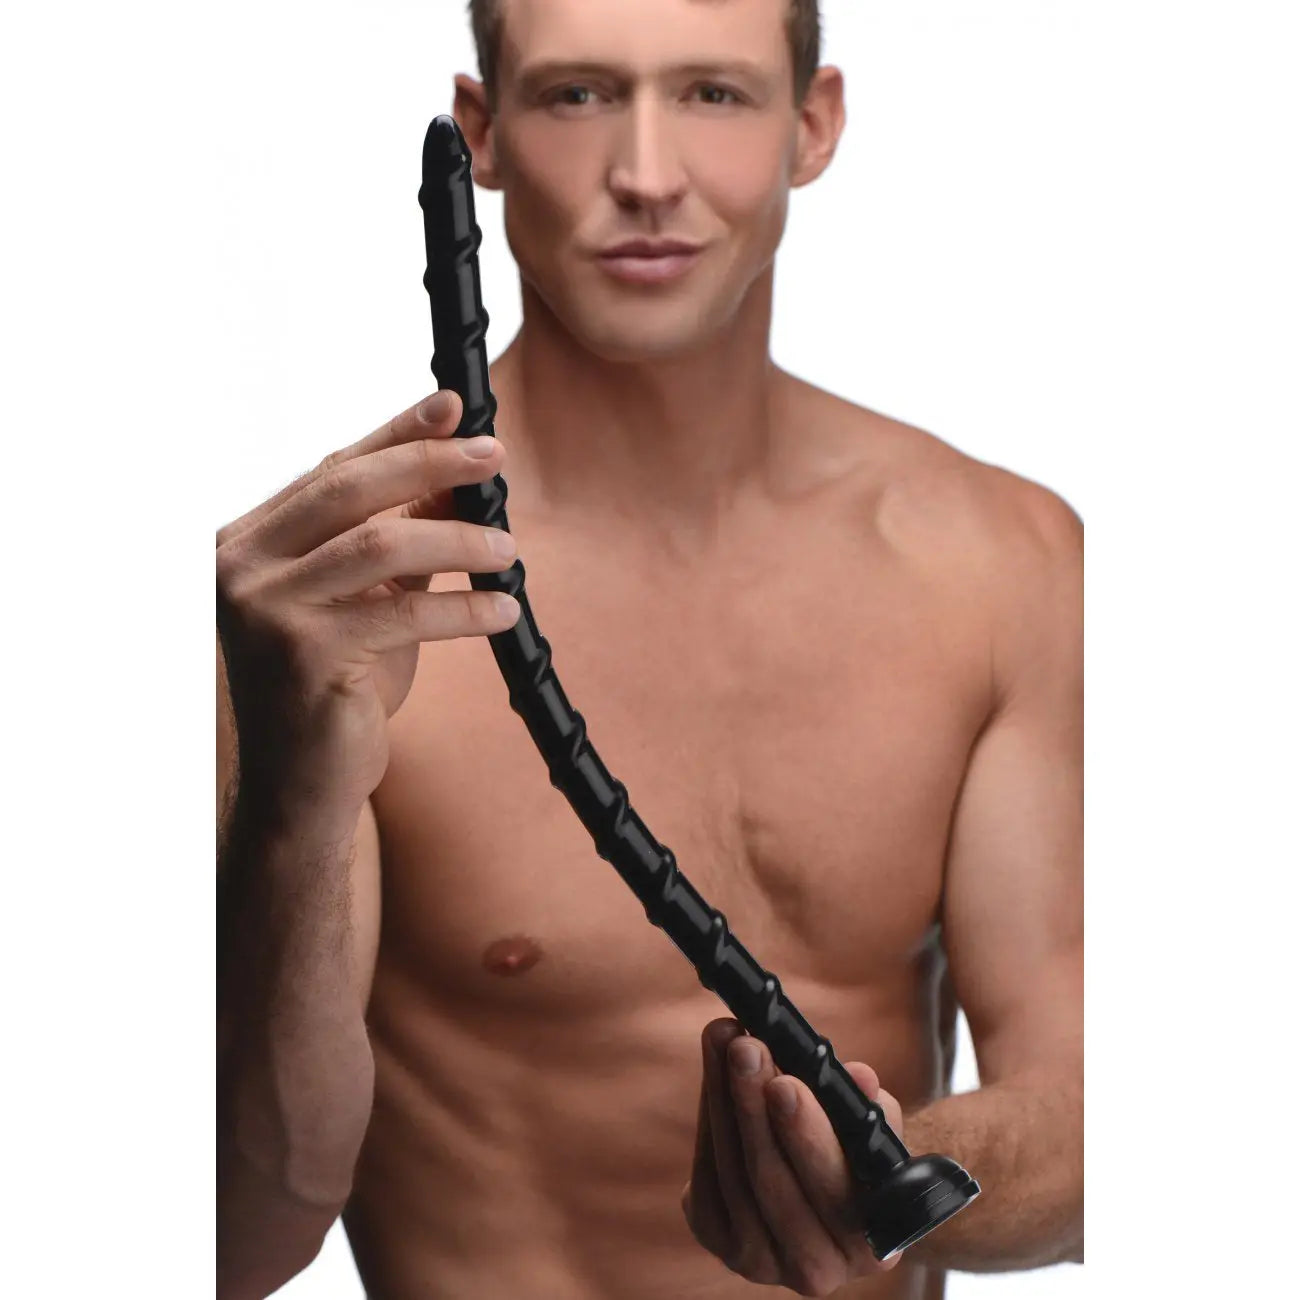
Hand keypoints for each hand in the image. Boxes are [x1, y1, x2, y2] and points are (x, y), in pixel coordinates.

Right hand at [216, 390, 519, 811]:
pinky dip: (463, 608)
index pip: (330, 471)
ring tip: (508, 550)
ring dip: (457, 540)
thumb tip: (458, 477)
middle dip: (428, 463)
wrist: (305, 784)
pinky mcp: (301, 655)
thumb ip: (401, 537)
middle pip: (348, 490)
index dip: (395, 434)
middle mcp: (239, 567)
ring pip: (379, 544)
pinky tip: (503, 611)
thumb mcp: (371, 599)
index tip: (453, 407)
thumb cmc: (339, 686)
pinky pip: (403, 613)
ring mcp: (264, 610)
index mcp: (246, 543)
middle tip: (494, 455)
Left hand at [682, 1018, 905, 1296]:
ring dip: (724, 1099)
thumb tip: (859, 1077)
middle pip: (772, 1180)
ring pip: (732, 1173)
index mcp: (867, 1246)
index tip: (785, 1081)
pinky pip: (706, 1173)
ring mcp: (760, 1262)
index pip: (833, 1187)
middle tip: (745, 1048)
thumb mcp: (878, 1133)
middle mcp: (815, 1269)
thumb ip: (874, 1109)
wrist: (824, 1200)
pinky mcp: (717, 1240)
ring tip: (725, 1039)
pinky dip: (710, 1116)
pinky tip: (716, 1068)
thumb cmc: (858, 1158)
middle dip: (753, 1106)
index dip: (806, 1133)